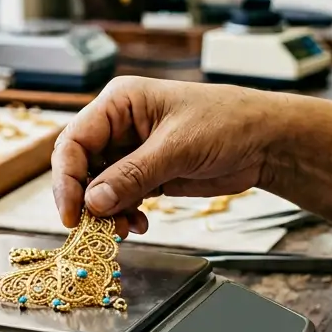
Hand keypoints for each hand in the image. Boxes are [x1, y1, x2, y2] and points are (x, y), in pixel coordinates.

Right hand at [51, 77, 287, 231]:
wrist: (265, 141)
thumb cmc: (227, 123)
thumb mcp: (177, 148)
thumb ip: (132, 175)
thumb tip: (93, 201)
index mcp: (120, 102)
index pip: (74, 141)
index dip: (66, 179)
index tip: (73, 213)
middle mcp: (119, 125)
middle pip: (81, 167)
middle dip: (87, 200)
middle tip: (97, 229)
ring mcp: (132, 151)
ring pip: (98, 187)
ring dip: (106, 212)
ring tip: (124, 229)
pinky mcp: (147, 173)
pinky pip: (120, 197)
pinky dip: (123, 214)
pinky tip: (139, 224)